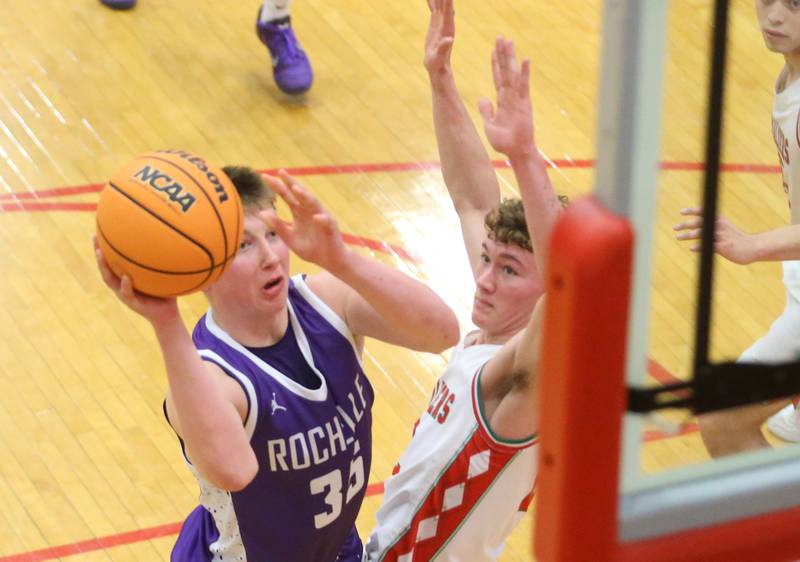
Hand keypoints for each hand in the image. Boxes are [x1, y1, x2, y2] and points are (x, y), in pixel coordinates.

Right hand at [94, 238, 178, 324]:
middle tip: (94, 238)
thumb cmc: (164, 293)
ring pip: (110, 281)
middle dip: (98, 253)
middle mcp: (121, 285)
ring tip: (100, 254)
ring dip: (104, 267)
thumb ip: (162, 260)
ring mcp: (125, 295)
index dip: (103, 248)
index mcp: (124, 278)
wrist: (167, 314)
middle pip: (104, 268)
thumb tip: (170, 238)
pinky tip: (126, 277)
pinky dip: (125, 286)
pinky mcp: (133, 304)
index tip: (98, 232)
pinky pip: (127, 294)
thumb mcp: (162, 274)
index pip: (111, 261)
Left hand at [261, 170, 347, 271]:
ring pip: (314, 203)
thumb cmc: (311, 247)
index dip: (277, 186)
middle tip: (281, 172)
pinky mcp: (331, 228)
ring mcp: (321, 217)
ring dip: (306, 196)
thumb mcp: (290, 238)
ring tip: (295, 189)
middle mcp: (310, 210)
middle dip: (291, 182)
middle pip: (300, 193)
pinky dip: (322, 219)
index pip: (286, 195)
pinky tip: (316, 217)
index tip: (264, 176)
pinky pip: (327, 222)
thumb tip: (261, 213)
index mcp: (299, 211)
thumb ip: (278, 226)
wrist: (329, 260)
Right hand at [424, 0, 454, 75]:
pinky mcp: (436, 24)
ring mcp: (441, 22)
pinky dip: (432, 0)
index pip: (448, 10)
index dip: (448, 0)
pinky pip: (434, 8)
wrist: (437, 67)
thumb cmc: (438, 64)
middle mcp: (446, 22)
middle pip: (445, 3)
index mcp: (447, 28)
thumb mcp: (439, 57)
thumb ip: (444, 48)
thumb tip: (449, 39)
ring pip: (440, 3)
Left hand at [478, 37, 535, 158]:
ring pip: (514, 74)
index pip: (497, 78)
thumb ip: (486, 112)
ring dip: (511, 58)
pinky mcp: (525, 103)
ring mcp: (518, 99)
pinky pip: (524, 86)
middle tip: (500, 38)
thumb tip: (483, 98)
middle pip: (505, 71)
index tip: (493, 50)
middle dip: (503, 55)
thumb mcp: (490, 126)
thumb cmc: (504, 143)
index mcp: (501, 101)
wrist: (517, 152)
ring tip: (509, 42)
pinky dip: (525, 73)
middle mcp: (510, 97)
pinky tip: (525, 60)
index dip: (495, 64)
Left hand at [673, 207, 757, 264]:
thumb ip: (711, 227)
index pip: (704, 212)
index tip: (681, 212)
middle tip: (675, 227)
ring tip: (678, 237)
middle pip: (699, 223)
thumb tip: (694, 229)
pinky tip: (692, 248)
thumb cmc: (736, 238)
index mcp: (720, 220)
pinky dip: (700, 247)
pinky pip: (709, 246)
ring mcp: (721, 237)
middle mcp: (720, 226)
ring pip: (701, 234)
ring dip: (688, 235)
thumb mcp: (725, 228)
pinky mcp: (724, 247)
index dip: (692, 211)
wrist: (753, 247)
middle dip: (685, 224)